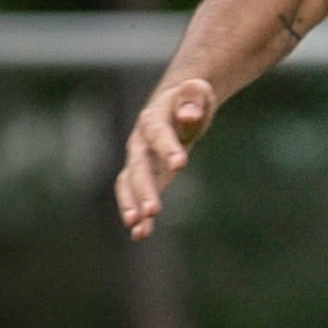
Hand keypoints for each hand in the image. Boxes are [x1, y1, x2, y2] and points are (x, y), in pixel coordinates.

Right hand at [115, 77, 216, 239]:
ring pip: (129, 183)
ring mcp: (138, 160)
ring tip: (138, 227)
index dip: (168, 147)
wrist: (176, 106)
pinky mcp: (143, 176)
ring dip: (132, 205)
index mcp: (154, 118)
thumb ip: (194, 97)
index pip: (159, 133)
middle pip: (139, 165)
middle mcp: (140, 141)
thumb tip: (189, 114)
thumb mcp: (198, 93)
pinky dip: (138, 214)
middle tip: (153, 211)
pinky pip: (133, 195)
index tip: (181, 164)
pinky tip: (140, 234)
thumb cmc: (191, 101)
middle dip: (144, 188)